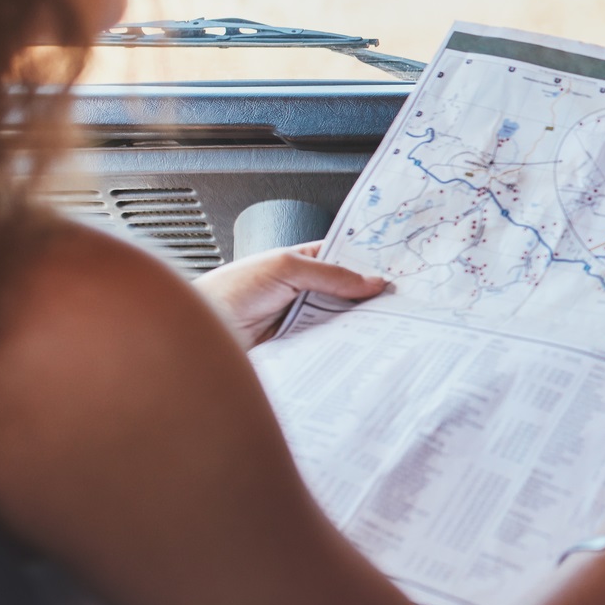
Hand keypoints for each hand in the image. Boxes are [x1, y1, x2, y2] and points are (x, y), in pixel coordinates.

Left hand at [193, 242, 386, 347]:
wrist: (205, 329)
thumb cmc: (231, 289)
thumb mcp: (286, 267)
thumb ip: (331, 274)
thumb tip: (372, 281)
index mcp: (302, 261)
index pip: (345, 258)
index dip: (368, 264)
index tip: (398, 272)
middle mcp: (304, 289)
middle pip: (348, 292)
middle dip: (370, 297)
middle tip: (400, 302)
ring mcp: (303, 318)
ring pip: (341, 320)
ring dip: (358, 323)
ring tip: (388, 324)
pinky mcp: (299, 344)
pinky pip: (328, 343)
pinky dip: (343, 344)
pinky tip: (360, 345)